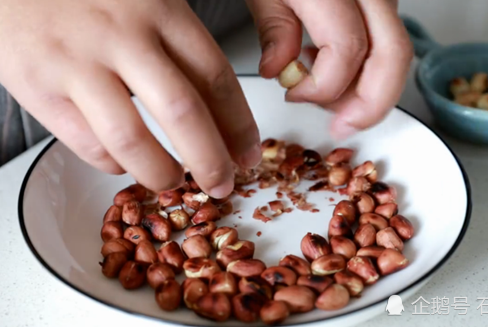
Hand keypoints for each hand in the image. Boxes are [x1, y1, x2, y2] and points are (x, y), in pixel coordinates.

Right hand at [0, 0, 260, 196]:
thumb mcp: (144, 0)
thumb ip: (177, 45)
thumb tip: (217, 108)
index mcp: (159, 9)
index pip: (215, 78)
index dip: (239, 126)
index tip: (248, 153)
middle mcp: (122, 36)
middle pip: (184, 113)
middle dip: (212, 160)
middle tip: (223, 184)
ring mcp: (77, 62)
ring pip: (133, 139)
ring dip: (161, 172)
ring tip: (174, 181)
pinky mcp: (38, 86)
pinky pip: (86, 143)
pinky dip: (114, 164)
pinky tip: (125, 163)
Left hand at [246, 0, 412, 139]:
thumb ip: (273, 28)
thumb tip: (282, 72)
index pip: (346, 51)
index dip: (321, 88)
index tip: (294, 95)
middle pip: (394, 57)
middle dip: (371, 105)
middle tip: (343, 126)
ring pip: (396, 52)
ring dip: (370, 87)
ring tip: (330, 95)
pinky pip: (387, 39)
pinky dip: (367, 65)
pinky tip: (336, 68)